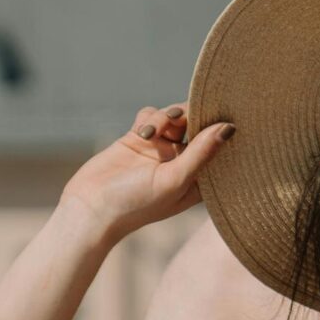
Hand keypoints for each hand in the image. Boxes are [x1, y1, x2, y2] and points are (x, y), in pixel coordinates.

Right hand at [58, 104, 231, 241]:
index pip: (220, 145)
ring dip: (164, 118)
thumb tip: (229, 128)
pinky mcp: (138, 139)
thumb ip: (202, 153)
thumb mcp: (175, 180)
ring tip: (149, 133)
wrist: (90, 208)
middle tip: (176, 118)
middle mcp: (183, 161)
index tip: (223, 111)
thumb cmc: (137, 204)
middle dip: (189, 116)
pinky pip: (152, 116)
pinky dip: (149, 118)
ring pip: (174, 116)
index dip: (221, 127)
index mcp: (200, 177)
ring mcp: (160, 149)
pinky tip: (140, 133)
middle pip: (198, 124)